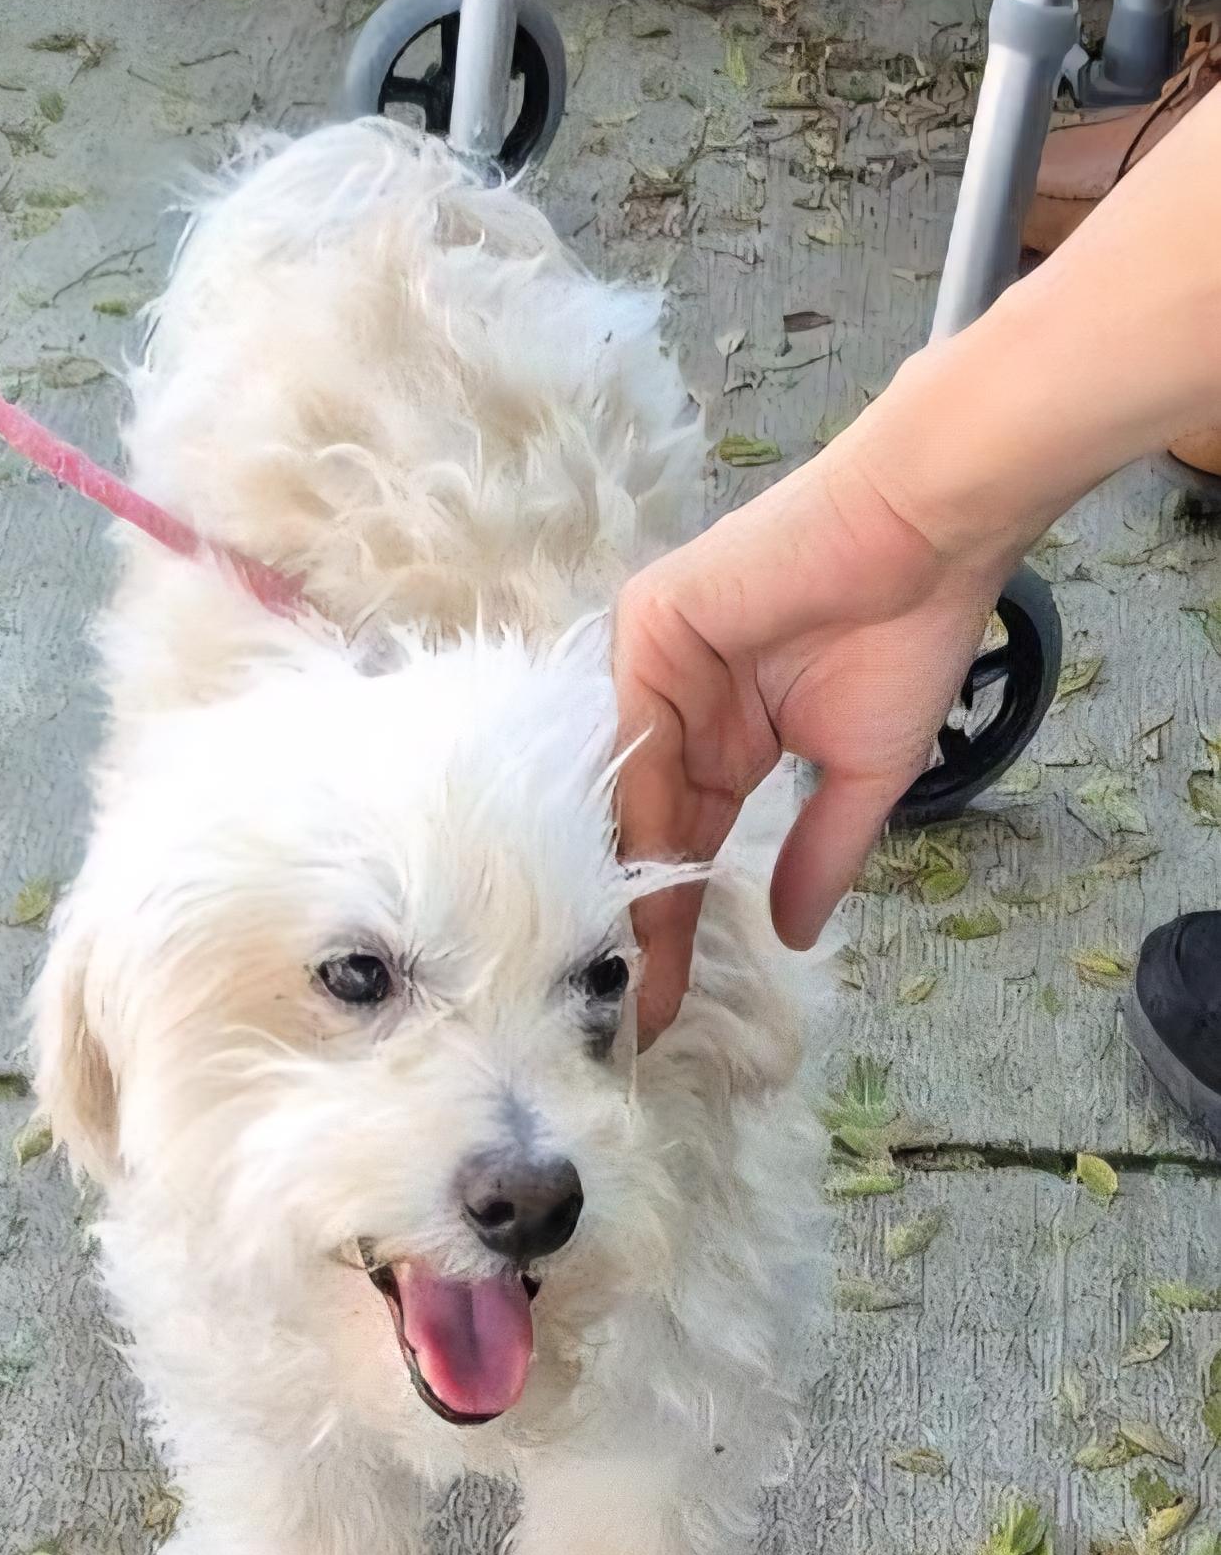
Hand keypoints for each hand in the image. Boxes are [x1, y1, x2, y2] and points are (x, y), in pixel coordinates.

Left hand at [614, 429, 1012, 1040]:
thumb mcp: (862, 777)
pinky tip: (638, 894)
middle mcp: (675, 707)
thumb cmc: (906, 636)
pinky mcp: (649, 625)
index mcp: (720, 739)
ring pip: (635, 794)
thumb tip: (792, 937)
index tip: (668, 1014)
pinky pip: (640, 736)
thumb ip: (817, 855)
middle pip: (646, 832)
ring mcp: (654, 664)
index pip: (685, 848)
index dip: (678, 930)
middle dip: (643, 927)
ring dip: (632, 886)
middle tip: (632, 1020)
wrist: (926, 534)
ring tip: (628, 980)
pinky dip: (642, 812)